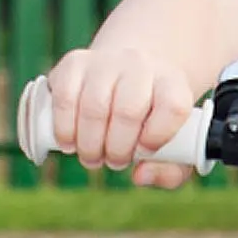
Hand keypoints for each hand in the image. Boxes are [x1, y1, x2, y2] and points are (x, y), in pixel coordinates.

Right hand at [46, 47, 196, 188]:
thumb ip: (170, 170)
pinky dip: (64, 128)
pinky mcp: (74, 63)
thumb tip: (140, 176)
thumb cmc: (152, 117)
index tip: (145, 152)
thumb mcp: (173, 142)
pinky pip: (64, 98)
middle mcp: (141, 65)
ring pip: (94, 107)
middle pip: (129, 110)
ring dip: (89, 144)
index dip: (157, 137)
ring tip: (92, 157)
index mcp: (172, 83)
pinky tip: (69, 142)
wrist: (128, 70)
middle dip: (117, 149)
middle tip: (114, 162)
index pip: (173, 107)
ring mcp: (105, 61)